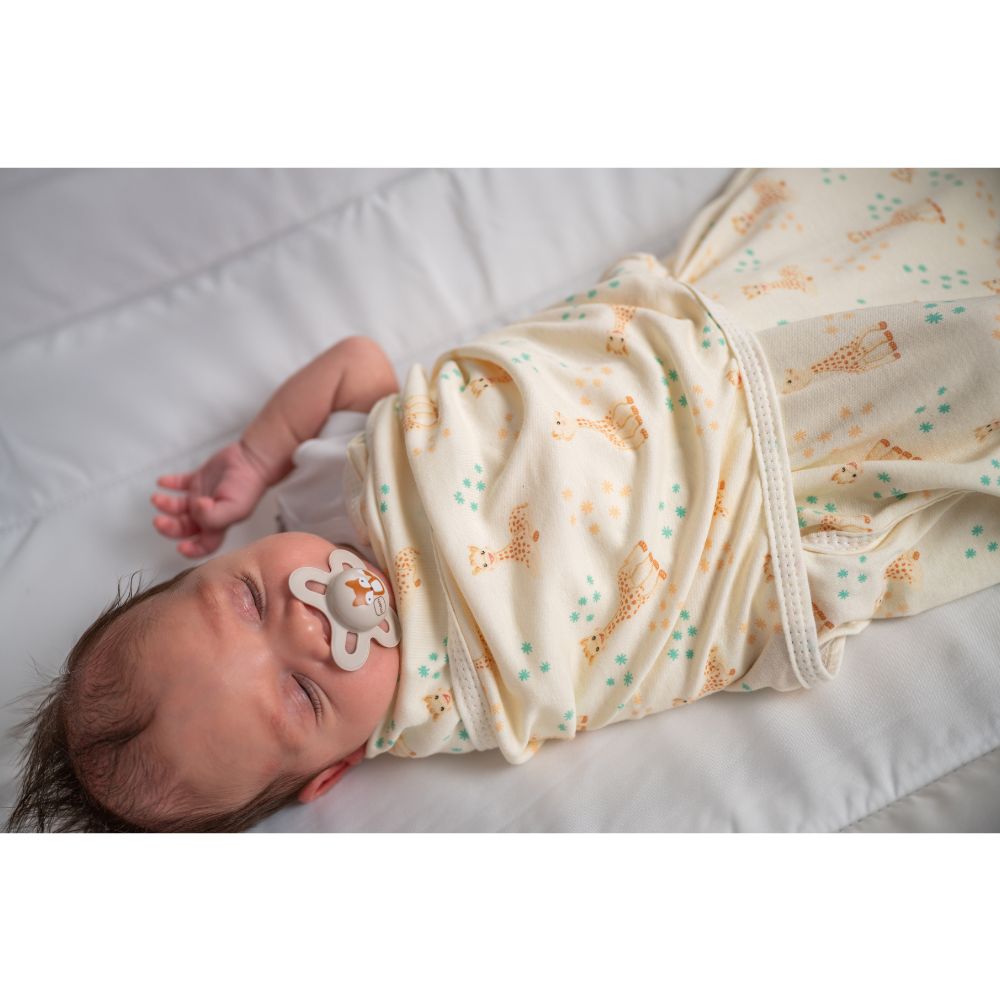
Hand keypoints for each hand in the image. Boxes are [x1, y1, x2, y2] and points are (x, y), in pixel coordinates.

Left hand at [151, 442, 269, 557]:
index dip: (192, 550)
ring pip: (178, 507)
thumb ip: (213, 516)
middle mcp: (208, 513)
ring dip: (165, 505)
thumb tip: (194, 511)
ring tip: (157, 497)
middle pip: (184, 528)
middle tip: (158, 520)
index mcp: (218, 524)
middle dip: (169, 527)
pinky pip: (179, 484)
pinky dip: (169, 483)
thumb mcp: (234, 507)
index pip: (204, 545)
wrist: (252, 459)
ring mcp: (202, 496)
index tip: (180, 547)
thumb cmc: (247, 485)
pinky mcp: (199, 479)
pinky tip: (162, 482)